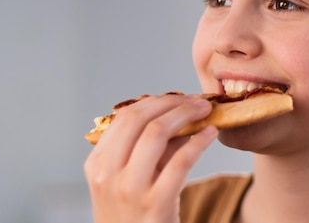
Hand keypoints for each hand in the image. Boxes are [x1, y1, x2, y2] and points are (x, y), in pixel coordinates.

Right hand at [84, 94, 217, 222]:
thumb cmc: (136, 216)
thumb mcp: (131, 181)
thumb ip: (150, 149)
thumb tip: (180, 114)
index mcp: (97, 164)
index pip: (124, 118)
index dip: (154, 102)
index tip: (178, 98)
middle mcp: (107, 175)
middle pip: (138, 119)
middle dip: (171, 103)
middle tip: (196, 100)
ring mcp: (129, 190)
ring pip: (156, 133)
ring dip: (185, 115)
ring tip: (205, 111)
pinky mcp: (155, 205)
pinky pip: (180, 161)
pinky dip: (198, 142)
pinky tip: (211, 134)